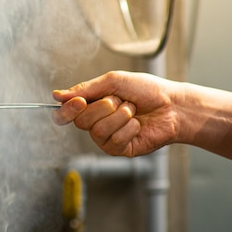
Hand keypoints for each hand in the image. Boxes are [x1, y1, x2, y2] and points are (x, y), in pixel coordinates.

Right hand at [52, 71, 178, 157]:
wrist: (173, 105)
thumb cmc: (146, 90)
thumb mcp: (113, 82)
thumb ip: (85, 89)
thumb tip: (57, 96)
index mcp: (90, 106)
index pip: (65, 114)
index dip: (67, 110)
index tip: (80, 102)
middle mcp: (95, 123)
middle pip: (81, 121)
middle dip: (104, 107)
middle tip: (121, 100)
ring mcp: (106, 138)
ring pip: (98, 130)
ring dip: (120, 116)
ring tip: (133, 111)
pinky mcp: (120, 150)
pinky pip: (114, 141)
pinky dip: (129, 128)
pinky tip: (138, 125)